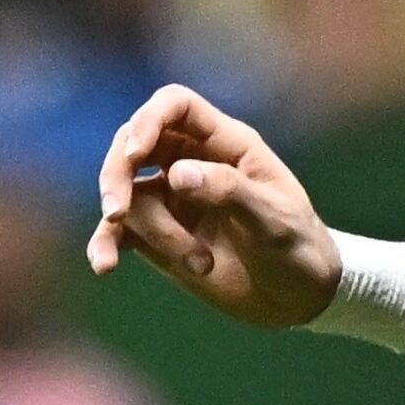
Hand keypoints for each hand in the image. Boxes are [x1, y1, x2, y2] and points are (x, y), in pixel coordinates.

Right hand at [86, 85, 341, 328]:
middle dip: (118, 175)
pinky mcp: (159, 236)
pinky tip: (104, 267)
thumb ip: (229, 191)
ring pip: (130, 195)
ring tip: (201, 264)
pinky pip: (120, 231)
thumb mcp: (275, 220)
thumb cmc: (299, 248)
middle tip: (117, 213)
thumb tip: (177, 174)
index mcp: (227, 144)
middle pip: (133, 143)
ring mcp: (173, 199)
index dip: (148, 120)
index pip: (176, 106)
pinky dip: (107, 245)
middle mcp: (194, 162)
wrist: (300, 298)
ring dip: (151, 232)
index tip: (134, 153)